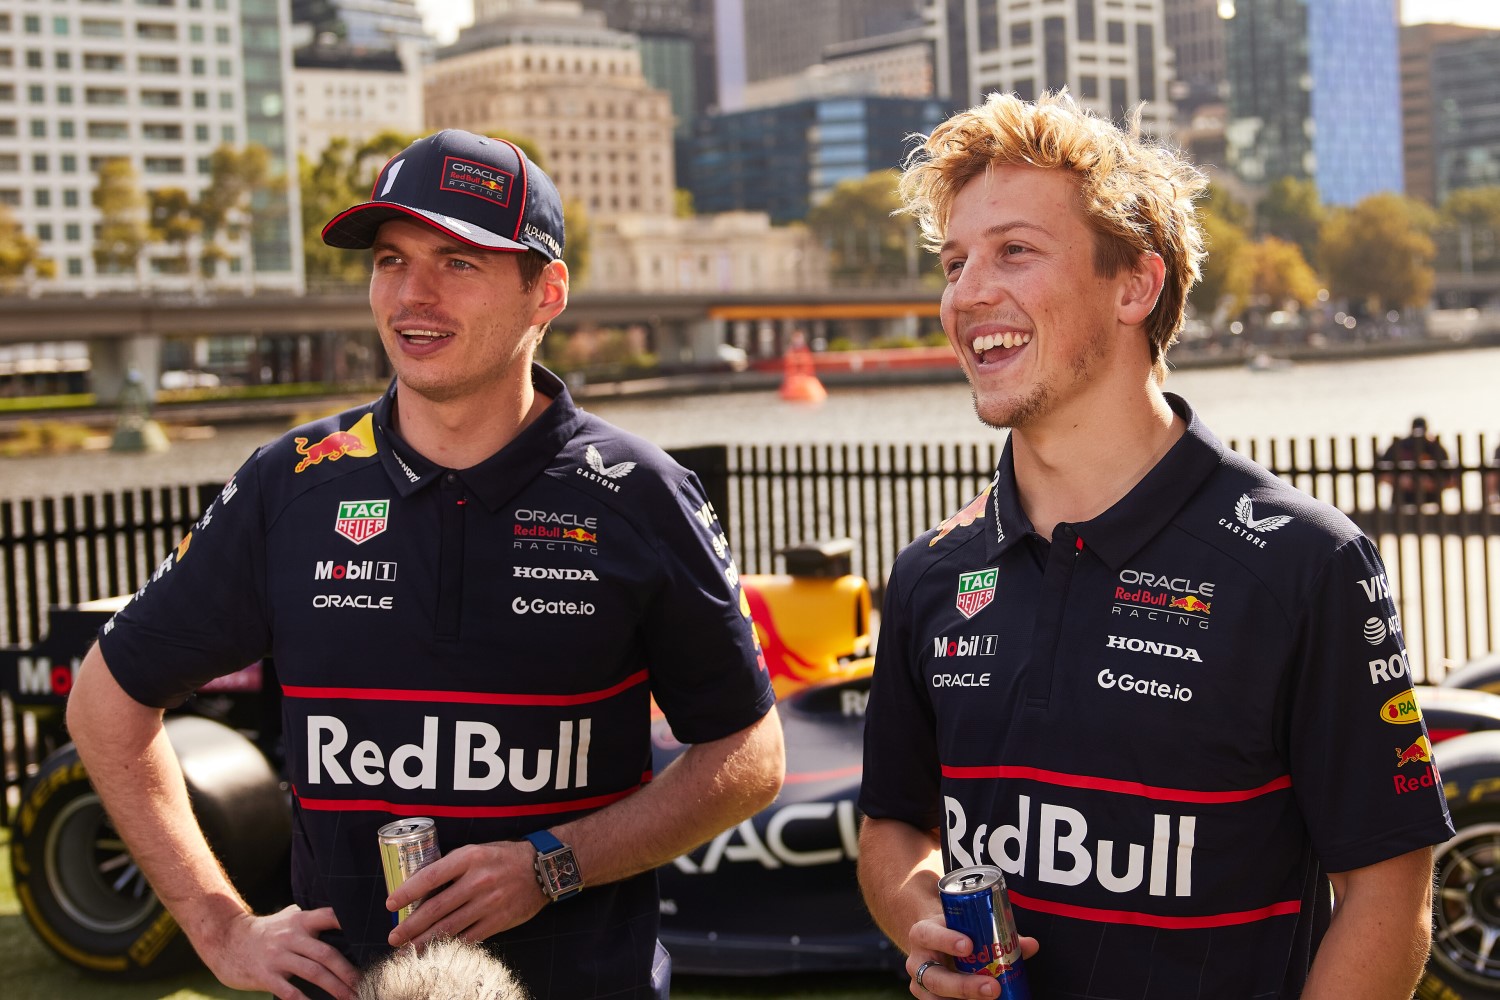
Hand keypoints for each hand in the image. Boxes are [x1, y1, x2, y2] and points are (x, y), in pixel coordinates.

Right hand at [201, 905, 358, 999]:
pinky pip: (289, 990)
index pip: (330, 916)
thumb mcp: (288, 917)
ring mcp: (278, 956)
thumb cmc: (266, 930)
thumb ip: (312, 918)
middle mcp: (291, 936)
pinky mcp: (266, 975)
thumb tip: (342, 917)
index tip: (369, 936)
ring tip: (351, 997)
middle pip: (326, 954)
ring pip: (313, 973)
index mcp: (301, 920)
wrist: (227, 941)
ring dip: (335, 987)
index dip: (349, 922)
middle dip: (347, 971)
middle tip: (365, 983)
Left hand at [386, 839, 546, 948]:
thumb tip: (421, 887)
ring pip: (449, 927)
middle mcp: (477, 880)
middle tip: (394, 937)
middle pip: (435, 908)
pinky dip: (449, 946)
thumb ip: (452, 867)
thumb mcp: (476, 851)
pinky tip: (435, 952)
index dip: (407, 892)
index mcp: (469, 858)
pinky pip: (468, 937)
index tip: (390, 904)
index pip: (430, 876)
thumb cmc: (504, 857)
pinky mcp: (498, 920)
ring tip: (407, 951)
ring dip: (424, 941)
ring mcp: (488, 903)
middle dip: (410, 926)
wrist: (542, 868)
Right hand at [906, 916, 1038, 998]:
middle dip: (965, 986)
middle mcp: (917, 961)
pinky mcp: (928, 999)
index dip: (946, 940)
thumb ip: (997, 931)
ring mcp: (921, 985)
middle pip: (936, 978)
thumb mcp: (966, 923)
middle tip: (993, 987)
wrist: (931, 941)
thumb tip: (1031, 945)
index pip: (928, 934)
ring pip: (938, 999)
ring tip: (992, 998)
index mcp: (922, 933)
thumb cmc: (954, 929)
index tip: (969, 945)